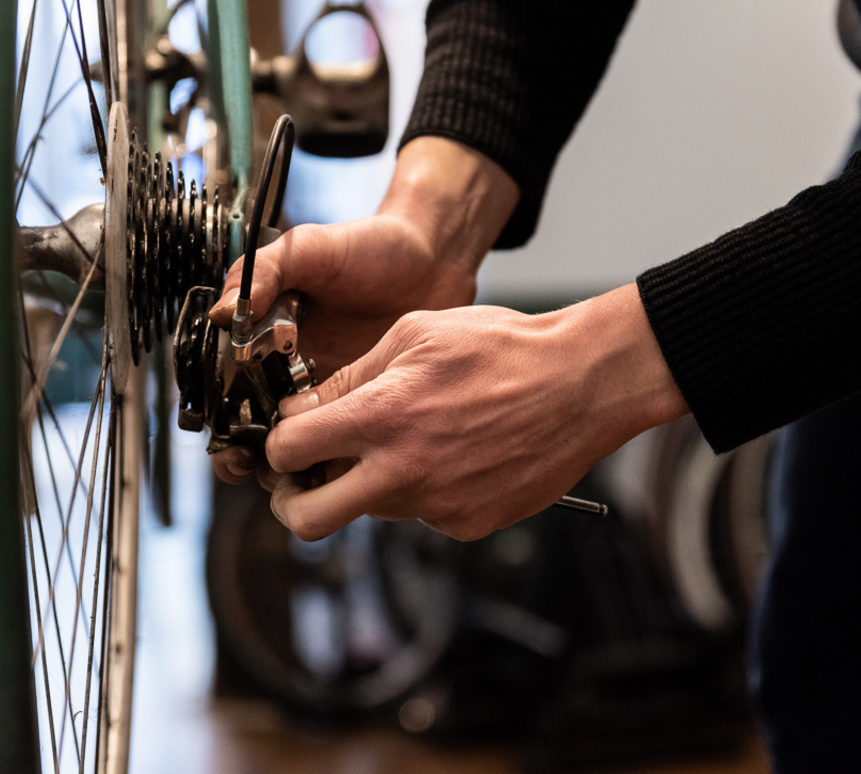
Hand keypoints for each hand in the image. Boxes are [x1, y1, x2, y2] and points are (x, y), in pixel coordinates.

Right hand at [209, 137, 519, 483]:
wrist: (434, 257)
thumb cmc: (370, 246)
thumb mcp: (308, 247)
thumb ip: (263, 271)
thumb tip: (222, 313)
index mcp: (264, 335)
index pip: (227, 384)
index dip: (221, 417)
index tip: (228, 438)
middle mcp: (290, 367)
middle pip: (255, 424)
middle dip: (251, 453)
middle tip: (263, 465)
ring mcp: (329, 390)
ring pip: (299, 441)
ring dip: (293, 463)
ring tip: (300, 472)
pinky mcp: (366, 404)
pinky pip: (346, 440)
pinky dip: (339, 459)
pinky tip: (341, 467)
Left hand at [260, 284, 688, 540]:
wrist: (583, 383)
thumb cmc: (501, 347)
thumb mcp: (414, 335)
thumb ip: (350, 377)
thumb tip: (304, 411)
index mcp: (380, 417)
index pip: (286, 452)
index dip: (277, 446)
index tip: (289, 439)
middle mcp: (401, 473)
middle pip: (307, 520)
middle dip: (291, 503)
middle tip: (302, 481)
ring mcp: (436, 505)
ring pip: (370, 510)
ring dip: (370, 484)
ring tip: (413, 439)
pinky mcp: (468, 524)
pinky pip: (422, 513)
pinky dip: (424, 489)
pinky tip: (456, 452)